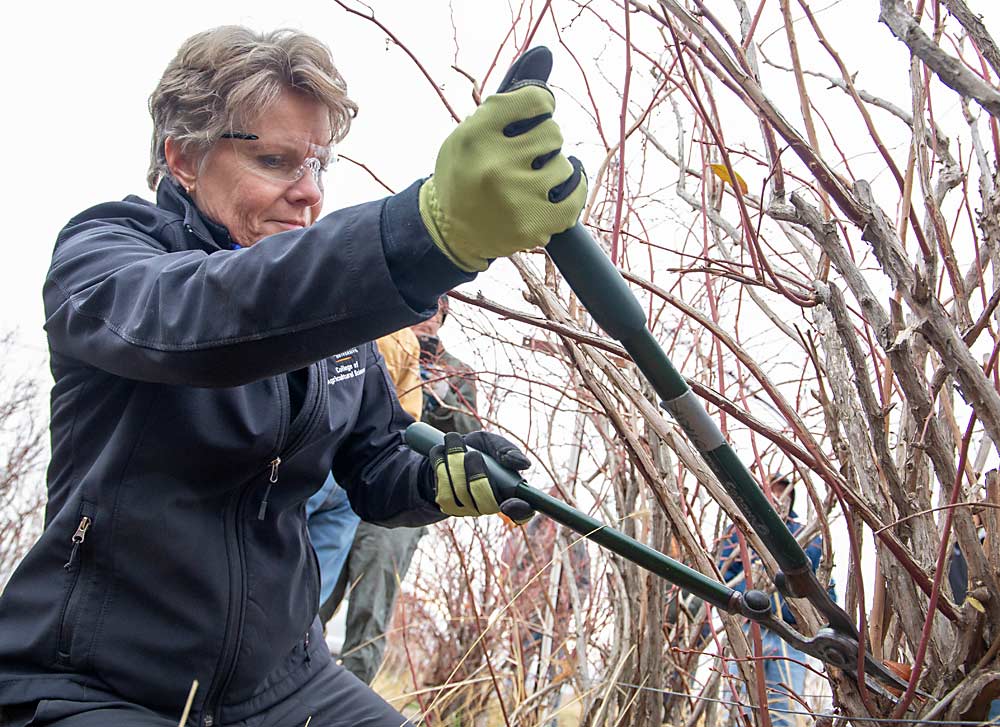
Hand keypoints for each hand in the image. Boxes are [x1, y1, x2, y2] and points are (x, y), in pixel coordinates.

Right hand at [418, 82, 585, 272]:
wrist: (449, 231)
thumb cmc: (464, 172)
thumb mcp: (471, 130)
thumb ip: (507, 97)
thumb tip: (545, 53)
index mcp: (477, 134)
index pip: (536, 100)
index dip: (540, 106)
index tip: (533, 118)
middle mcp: (495, 165)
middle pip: (553, 133)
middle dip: (544, 142)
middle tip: (527, 155)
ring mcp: (516, 198)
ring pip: (565, 166)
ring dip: (553, 170)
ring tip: (531, 181)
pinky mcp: (533, 225)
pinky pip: (575, 198)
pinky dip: (572, 191)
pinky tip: (558, 190)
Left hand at [429, 431, 534, 522]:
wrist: (449, 448)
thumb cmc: (479, 447)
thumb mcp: (494, 443)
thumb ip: (508, 450)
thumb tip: (524, 464)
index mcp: (511, 490)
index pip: (524, 512)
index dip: (519, 511)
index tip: (507, 503)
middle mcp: (492, 504)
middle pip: (487, 504)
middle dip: (476, 475)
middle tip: (472, 454)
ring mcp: (469, 509)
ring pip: (461, 496)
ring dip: (454, 463)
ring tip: (453, 443)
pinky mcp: (448, 506)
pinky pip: (443, 492)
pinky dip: (440, 466)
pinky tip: (441, 454)